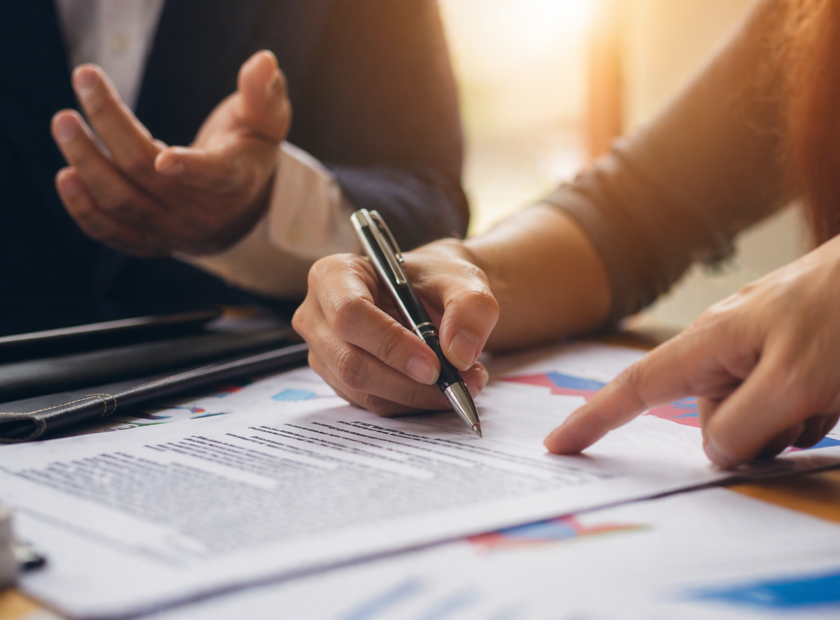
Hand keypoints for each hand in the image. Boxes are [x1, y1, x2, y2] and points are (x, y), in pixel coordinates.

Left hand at [51, 50, 289, 256]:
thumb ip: (262, 92)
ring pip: (122, 202)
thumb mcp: (265, 120)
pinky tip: (66, 175)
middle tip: (85, 79)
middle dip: (111, 125)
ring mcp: (175, 232)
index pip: (215, 175)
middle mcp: (204, 213)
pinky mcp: (151, 243)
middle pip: (148, 172)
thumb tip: (264, 61)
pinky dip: (84, 209)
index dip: (191, 168)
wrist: (238, 207)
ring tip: (65, 123)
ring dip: (87, 162)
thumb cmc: (248, 150)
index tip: (165, 159)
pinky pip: (112, 234)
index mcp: (236, 180)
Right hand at [292, 239, 497, 413]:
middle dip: (408, 382)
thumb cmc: (437, 279)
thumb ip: (470, 306)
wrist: (434, 296)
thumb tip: (459, 353)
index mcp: (334, 275)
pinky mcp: (339, 381)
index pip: (350, 314)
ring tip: (462, 383)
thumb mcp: (463, 278)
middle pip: (351, 362)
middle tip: (458, 383)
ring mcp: (324, 352)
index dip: (390, 344)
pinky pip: (373, 403)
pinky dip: (412, 403)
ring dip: (416, 396)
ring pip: (363, 390)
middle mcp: (317, 315)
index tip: (434, 365)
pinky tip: (442, 389)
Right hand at [544, 236, 839, 467]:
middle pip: (711, 419)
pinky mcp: (791, 353)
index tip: (558, 445)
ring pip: (754, 418)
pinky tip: (836, 389)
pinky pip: (785, 405)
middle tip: (802, 412)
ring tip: (829, 391)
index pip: (636, 387)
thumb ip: (744, 425)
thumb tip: (717, 452)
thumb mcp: (795, 382)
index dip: (593, 419)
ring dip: (791, 423)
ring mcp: (760, 347)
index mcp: (710, 342)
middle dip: (752, 434)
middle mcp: (726, 344)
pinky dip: (810, 411)